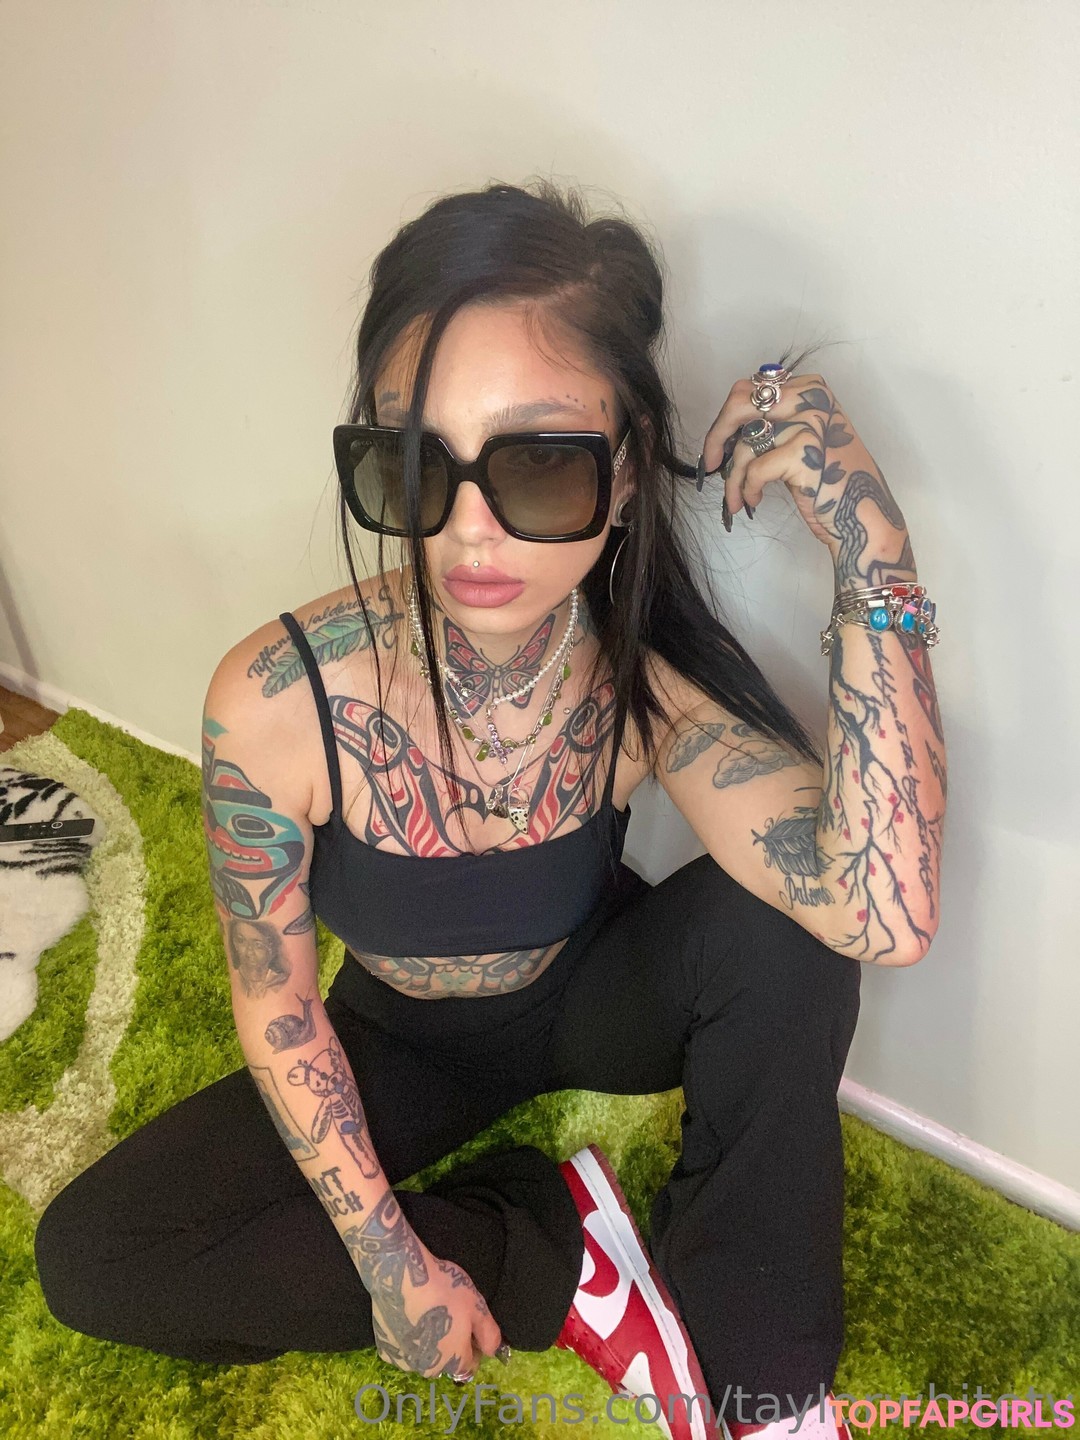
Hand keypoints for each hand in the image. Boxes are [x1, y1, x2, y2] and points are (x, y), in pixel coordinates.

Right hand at [368, 1231, 503, 1384]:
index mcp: (453, 1362)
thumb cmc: (444, 1290)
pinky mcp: (385, 1347)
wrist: (401, 1274)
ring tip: (428, 1312)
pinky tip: (409, 1314)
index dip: (473, 1347)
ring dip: (428, 1342)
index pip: (469, 1365)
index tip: (469, 1326)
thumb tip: (492, 1352)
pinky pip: (403, 1346)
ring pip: (423, 1355)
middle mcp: (428, 1369)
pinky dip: (408, 1336)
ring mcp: (403, 1360)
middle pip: (445, 1362)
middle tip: (447, 1314)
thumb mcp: (477, 1307)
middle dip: (449, 1345)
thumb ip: (489, 1334)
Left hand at [700, 370, 909, 560]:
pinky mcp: (804, 452)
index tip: (718, 445)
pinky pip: (754, 469)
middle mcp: (812, 399)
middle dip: (717, 436)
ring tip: (736, 499)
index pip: (751, 390)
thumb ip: (774, 425)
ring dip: (733, 478)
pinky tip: (754, 501)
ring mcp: (810, 423)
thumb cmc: (831, 484)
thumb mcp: (804, 440)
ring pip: (744, 444)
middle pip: (741, 404)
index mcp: (812, 389)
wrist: (863, 518)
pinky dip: (747, 489)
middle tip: (709, 464)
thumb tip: (726, 432)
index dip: (727, 419)